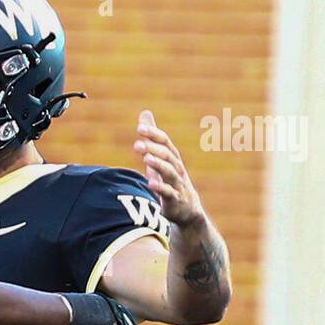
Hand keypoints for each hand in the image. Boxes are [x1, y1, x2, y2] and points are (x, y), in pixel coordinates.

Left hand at [134, 111, 205, 228]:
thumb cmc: (171, 180)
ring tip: (146, 159)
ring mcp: (178, 184)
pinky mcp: (175, 200)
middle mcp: (177, 169)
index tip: (140, 128)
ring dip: (159, 165)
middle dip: (153, 149)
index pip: (166, 143)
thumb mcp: (161, 158)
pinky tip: (150, 183)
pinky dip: (161, 188)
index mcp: (173, 158)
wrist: (187, 210)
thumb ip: (152, 138)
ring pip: (170, 172)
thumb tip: (144, 113)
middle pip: (167, 156)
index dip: (154, 135)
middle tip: (138, 144)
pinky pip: (169, 193)